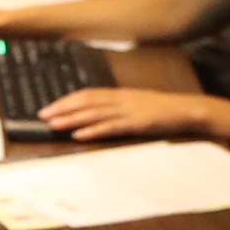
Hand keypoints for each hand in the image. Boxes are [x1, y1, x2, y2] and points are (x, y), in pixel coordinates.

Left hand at [42, 85, 210, 142]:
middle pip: (85, 102)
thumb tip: (99, 112)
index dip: (67, 100)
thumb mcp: (138, 103)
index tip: (50, 106)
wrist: (187, 110)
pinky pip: (110, 127)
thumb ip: (119, 106)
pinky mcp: (136, 124)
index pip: (88, 94)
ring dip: (72, 120)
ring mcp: (128, 111)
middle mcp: (121, 99)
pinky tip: (79, 135)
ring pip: (93, 114)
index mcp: (120, 94)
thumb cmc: (163, 110)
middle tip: (43, 116)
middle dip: (62, 109)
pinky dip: (93, 131)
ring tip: (54, 125)